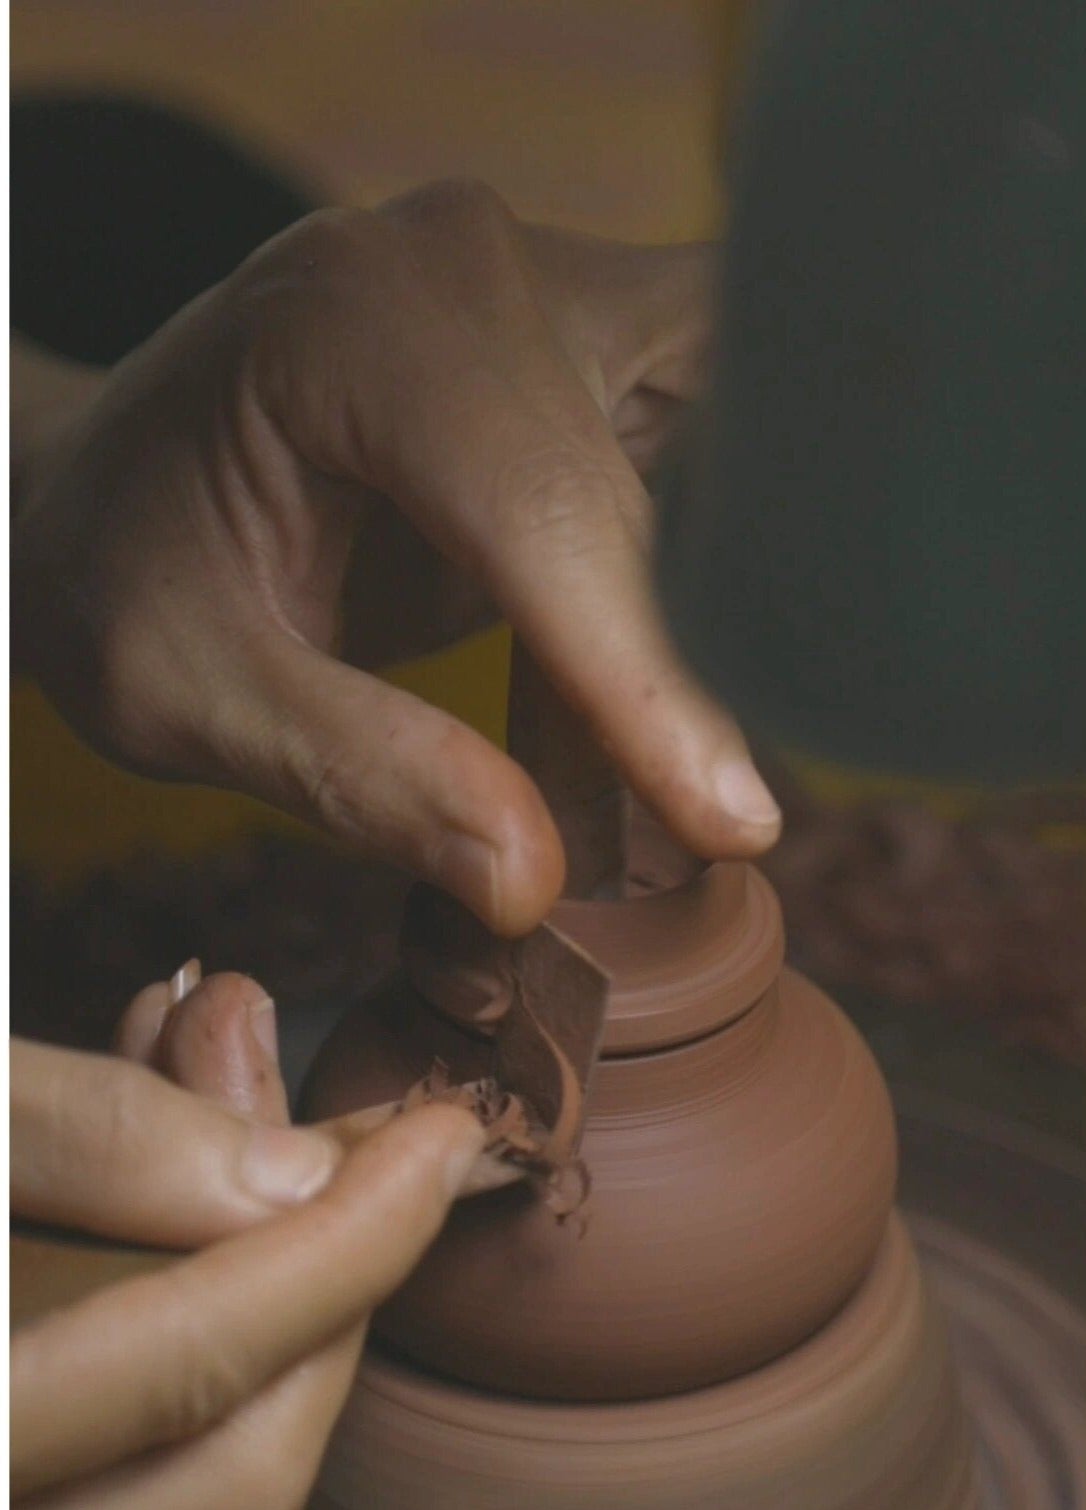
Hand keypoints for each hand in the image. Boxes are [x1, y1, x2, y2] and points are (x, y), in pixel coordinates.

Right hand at [10, 972, 481, 1509]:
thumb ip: (80, 1140)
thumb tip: (291, 1178)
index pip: (199, 1375)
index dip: (347, 1245)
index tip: (438, 1140)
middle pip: (236, 1469)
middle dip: (326, 1280)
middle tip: (345, 1120)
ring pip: (187, 1466)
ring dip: (247, 1274)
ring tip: (220, 1084)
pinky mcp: (20, 1501)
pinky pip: (123, 1443)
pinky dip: (165, 1304)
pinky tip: (149, 1157)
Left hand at [12, 182, 778, 938]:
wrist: (112, 485)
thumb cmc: (129, 576)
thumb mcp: (186, 696)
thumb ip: (359, 776)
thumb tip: (532, 881)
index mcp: (356, 325)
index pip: (545, 510)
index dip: (644, 683)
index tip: (728, 826)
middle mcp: (475, 268)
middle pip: (670, 467)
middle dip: (706, 655)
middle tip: (715, 825)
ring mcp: (550, 287)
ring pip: (746, 430)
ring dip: (749, 594)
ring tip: (706, 753)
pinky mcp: (601, 337)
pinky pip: (732, 438)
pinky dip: (724, 568)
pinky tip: (683, 686)